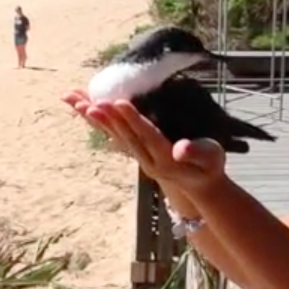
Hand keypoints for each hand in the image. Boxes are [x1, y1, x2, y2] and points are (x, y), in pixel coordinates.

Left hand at [61, 89, 226, 189]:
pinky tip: (86, 111)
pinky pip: (115, 137)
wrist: (201, 186)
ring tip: (78, 104)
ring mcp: (140, 158)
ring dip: (97, 121)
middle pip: (125, 137)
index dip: (132, 119)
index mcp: (166, 158)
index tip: (118, 103)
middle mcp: (148, 160)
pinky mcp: (138, 154)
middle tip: (90, 102)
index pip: (146, 135)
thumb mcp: (211, 159)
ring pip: (115, 137)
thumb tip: (181, 149)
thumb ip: (197, 153)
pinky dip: (101, 124)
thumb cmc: (210, 167)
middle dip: (108, 119)